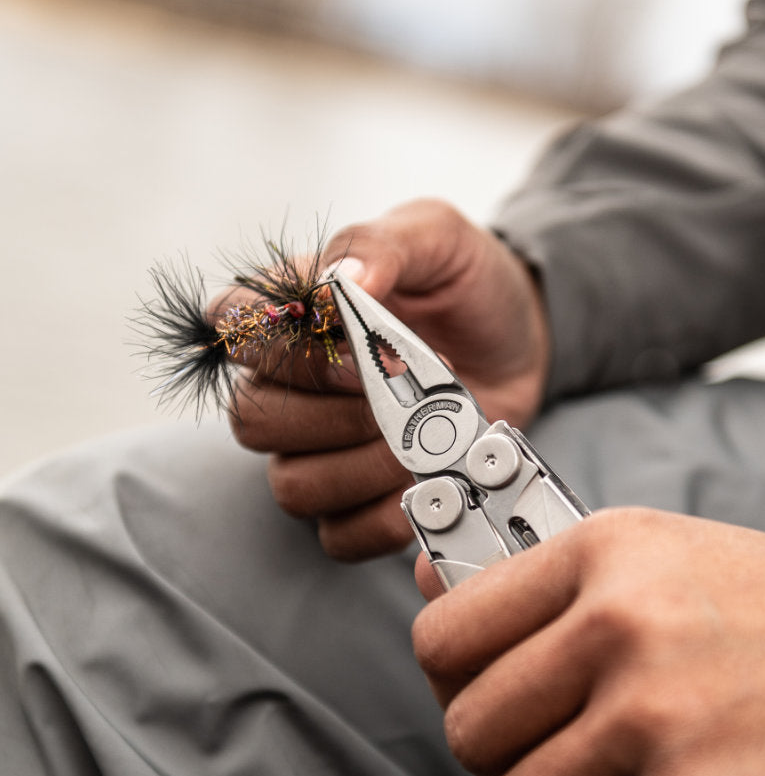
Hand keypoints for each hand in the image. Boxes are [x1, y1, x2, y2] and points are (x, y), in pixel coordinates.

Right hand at [226, 198, 550, 560]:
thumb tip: (343, 280)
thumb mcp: (435, 239)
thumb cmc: (467, 285)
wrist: (518, 340)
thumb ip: (381, 245)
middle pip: (254, 420)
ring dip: (366, 468)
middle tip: (405, 397)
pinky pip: (339, 536)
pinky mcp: (356, 501)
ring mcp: (318, 451)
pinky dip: (384, 519)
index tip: (360, 353)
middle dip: (337, 416)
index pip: (234, 331)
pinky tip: (422, 484)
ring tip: (424, 438)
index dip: (288, 353)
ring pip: (293, 486)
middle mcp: (289, 388)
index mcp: (290, 315)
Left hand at [412, 508, 764, 775]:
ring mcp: (654, 715)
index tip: (485, 697)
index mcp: (599, 552)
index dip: (452, 681)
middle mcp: (617, 624)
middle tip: (556, 757)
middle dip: (505, 760)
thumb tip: (427, 579)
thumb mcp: (656, 551)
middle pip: (468, 733)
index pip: (444, 634)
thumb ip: (541, 577)